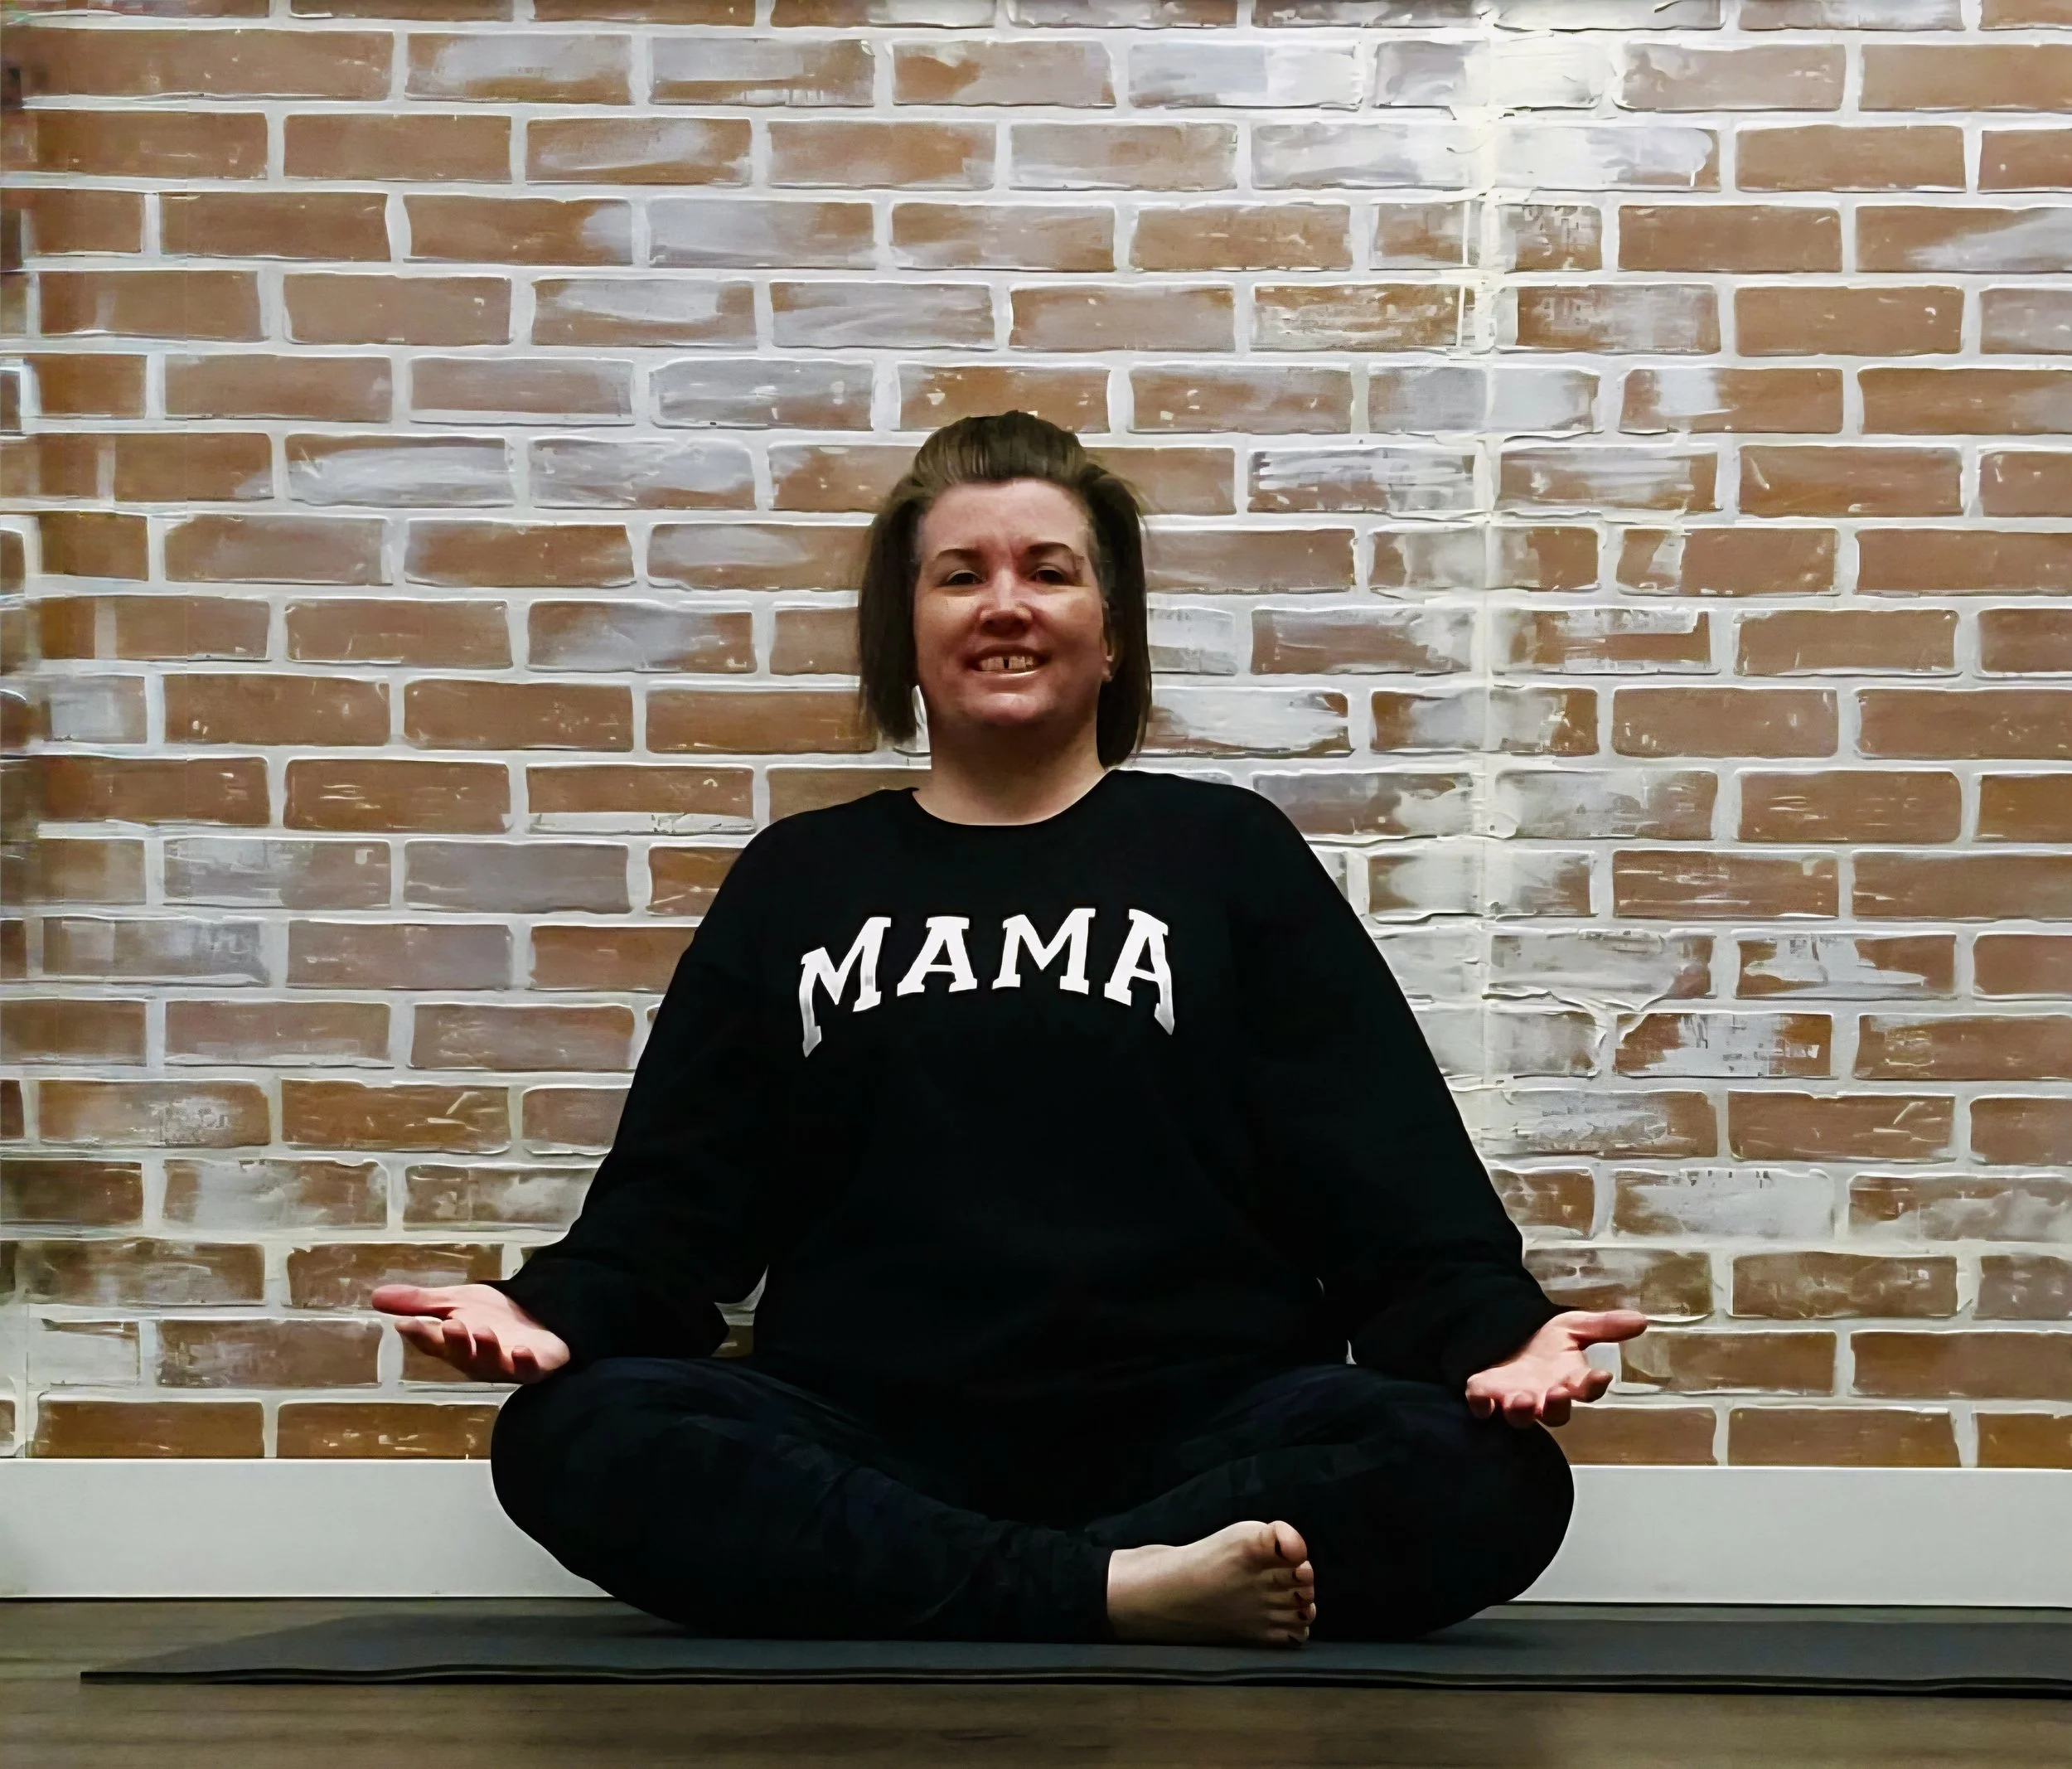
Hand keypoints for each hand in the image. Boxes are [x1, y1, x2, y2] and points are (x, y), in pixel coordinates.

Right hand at [371, 1282, 570, 1384]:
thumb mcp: (457, 1302)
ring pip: (492, 1362)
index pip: (433, 1341)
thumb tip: (375, 1296)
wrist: (542, 1317)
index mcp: (455, 1346)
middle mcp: (477, 1360)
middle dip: (454, 1342)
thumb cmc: (495, 1316)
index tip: (406, 1323)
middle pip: (461, 1355)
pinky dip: (525, 1362)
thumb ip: (420, 1303)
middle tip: (449, 1325)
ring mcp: (507, 1364)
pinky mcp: (537, 1366)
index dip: (420, 1334)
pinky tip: (522, 1350)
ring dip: (485, 1348)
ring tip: (479, 1330)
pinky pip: (530, 1369)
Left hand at [1464, 1309, 1647, 1428]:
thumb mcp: (1573, 1326)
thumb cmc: (1545, 1340)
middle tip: (1558, 1393)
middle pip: (1555, 1413)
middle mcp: (1543, 1397)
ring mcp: (1513, 1399)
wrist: (1506, 1335)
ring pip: (1519, 1416)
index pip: (1587, 1388)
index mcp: (1569, 1381)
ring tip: (1522, 1398)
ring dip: (1521, 1411)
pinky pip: (1481, 1406)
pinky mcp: (1484, 1394)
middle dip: (1557, 1406)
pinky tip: (1482, 1399)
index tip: (1601, 1376)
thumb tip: (1641, 1319)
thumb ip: (1604, 1326)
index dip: (1594, 1385)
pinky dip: (1481, 1405)